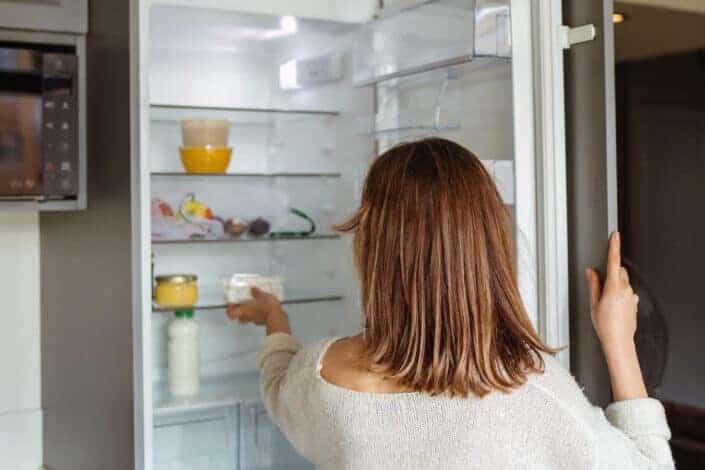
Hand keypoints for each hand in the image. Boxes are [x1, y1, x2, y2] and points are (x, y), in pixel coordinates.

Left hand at [226, 287, 290, 334]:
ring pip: (248, 319)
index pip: (231, 314)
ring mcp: (255, 321)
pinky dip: (258, 314)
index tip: (231, 304)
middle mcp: (248, 316)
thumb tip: (253, 289)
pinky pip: (258, 319)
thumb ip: (256, 292)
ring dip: (249, 314)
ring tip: (254, 305)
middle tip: (243, 305)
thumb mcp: (262, 295)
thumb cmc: (267, 307)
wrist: (277, 317)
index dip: (229, 310)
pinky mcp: (262, 322)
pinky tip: (263, 308)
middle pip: (239, 318)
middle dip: (240, 313)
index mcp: (244, 310)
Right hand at [585, 231, 638, 351]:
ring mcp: (632, 296)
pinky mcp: (634, 303)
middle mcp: (626, 289)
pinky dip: (620, 294)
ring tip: (606, 301)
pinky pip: (627, 292)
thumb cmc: (605, 325)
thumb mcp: (594, 303)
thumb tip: (591, 271)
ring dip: (615, 284)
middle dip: (611, 272)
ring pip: (624, 282)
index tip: (615, 236)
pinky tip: (613, 307)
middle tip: (600, 285)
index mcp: (614, 287)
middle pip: (619, 271)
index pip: (613, 261)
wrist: (619, 341)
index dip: (614, 246)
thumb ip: (593, 284)